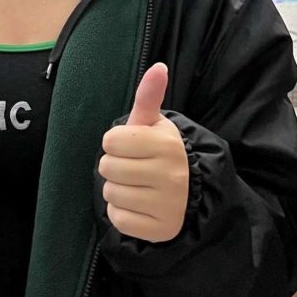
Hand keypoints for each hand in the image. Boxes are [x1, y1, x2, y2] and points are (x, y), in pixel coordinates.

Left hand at [98, 63, 188, 242]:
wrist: (189, 191)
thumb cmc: (161, 152)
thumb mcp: (155, 124)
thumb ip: (149, 96)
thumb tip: (158, 67)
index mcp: (167, 144)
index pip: (110, 141)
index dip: (116, 143)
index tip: (132, 147)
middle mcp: (171, 175)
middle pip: (108, 168)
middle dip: (115, 166)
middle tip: (134, 167)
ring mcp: (167, 205)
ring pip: (110, 194)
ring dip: (117, 190)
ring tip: (137, 186)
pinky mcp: (160, 230)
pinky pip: (118, 219)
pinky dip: (122, 213)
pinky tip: (139, 205)